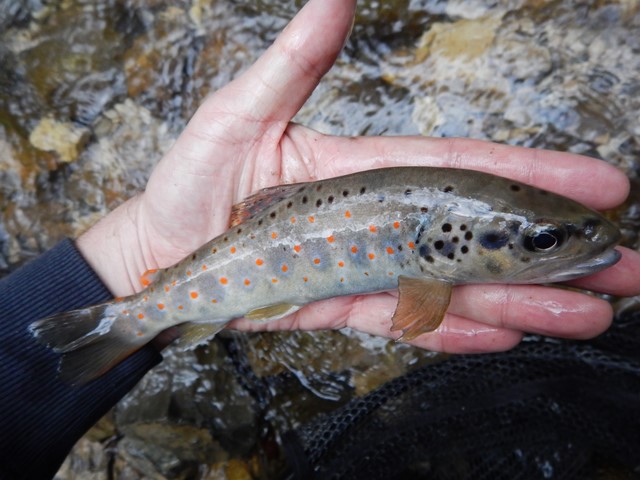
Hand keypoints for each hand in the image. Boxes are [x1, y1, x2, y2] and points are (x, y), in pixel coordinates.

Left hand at [77, 0, 639, 352]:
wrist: (165, 249)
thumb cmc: (197, 179)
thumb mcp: (239, 112)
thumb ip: (293, 63)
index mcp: (367, 170)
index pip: (462, 170)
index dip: (529, 176)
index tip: (597, 185)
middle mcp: (380, 220)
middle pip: (477, 235)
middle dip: (550, 251)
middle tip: (623, 265)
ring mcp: (366, 267)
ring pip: (453, 286)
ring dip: (521, 300)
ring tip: (586, 312)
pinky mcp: (344, 306)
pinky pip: (406, 323)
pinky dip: (452, 331)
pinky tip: (506, 335)